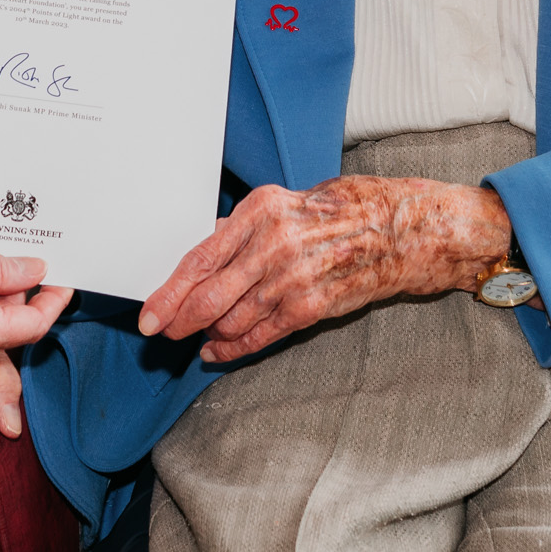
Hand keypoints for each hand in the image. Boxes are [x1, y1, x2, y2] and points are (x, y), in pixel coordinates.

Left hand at [136, 177, 513, 362]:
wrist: (400, 229)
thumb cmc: (342, 209)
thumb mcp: (286, 201)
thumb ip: (243, 226)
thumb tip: (204, 248)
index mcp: (261, 210)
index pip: (201, 257)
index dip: (170, 289)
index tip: (150, 311)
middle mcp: (273, 244)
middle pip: (209, 293)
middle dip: (178, 317)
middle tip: (159, 332)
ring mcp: (293, 278)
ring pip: (232, 317)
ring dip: (207, 331)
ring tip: (191, 337)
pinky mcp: (312, 306)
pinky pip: (261, 334)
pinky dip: (234, 346)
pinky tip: (218, 350)